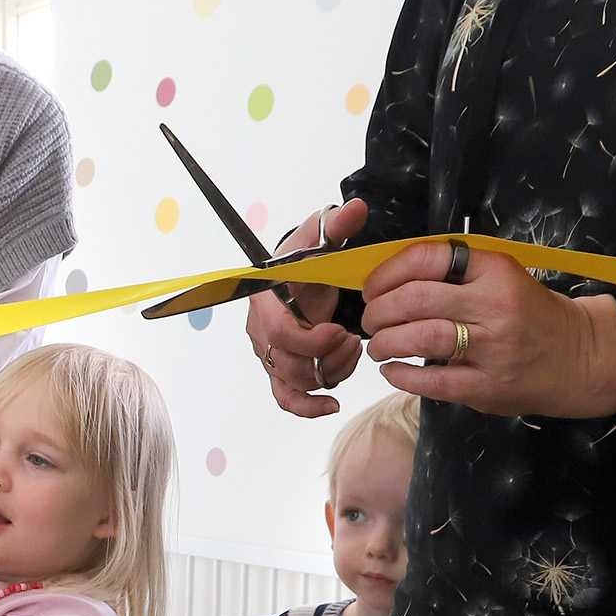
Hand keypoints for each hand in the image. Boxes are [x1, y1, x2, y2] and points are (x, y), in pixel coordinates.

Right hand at [244, 198, 369, 418]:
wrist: (299, 275)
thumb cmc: (306, 259)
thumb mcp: (320, 239)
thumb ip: (336, 225)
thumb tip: (355, 209)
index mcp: (264, 300)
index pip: (281, 335)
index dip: (314, 341)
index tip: (341, 330)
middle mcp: (260, 331)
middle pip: (290, 365)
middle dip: (329, 358)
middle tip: (353, 340)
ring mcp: (269, 354)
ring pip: (297, 382)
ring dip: (332, 372)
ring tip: (353, 350)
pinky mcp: (279, 370)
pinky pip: (286, 398)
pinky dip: (308, 407)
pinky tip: (333, 405)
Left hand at [361, 240, 615, 418]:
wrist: (580, 357)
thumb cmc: (529, 314)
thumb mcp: (502, 277)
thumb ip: (455, 273)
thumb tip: (389, 278)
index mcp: (495, 270)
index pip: (428, 258)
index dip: (387, 271)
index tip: (372, 286)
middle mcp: (494, 306)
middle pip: (414, 299)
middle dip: (378, 310)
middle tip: (369, 318)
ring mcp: (492, 348)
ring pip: (419, 338)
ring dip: (384, 341)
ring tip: (376, 344)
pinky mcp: (487, 387)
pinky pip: (431, 381)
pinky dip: (400, 375)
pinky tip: (391, 370)